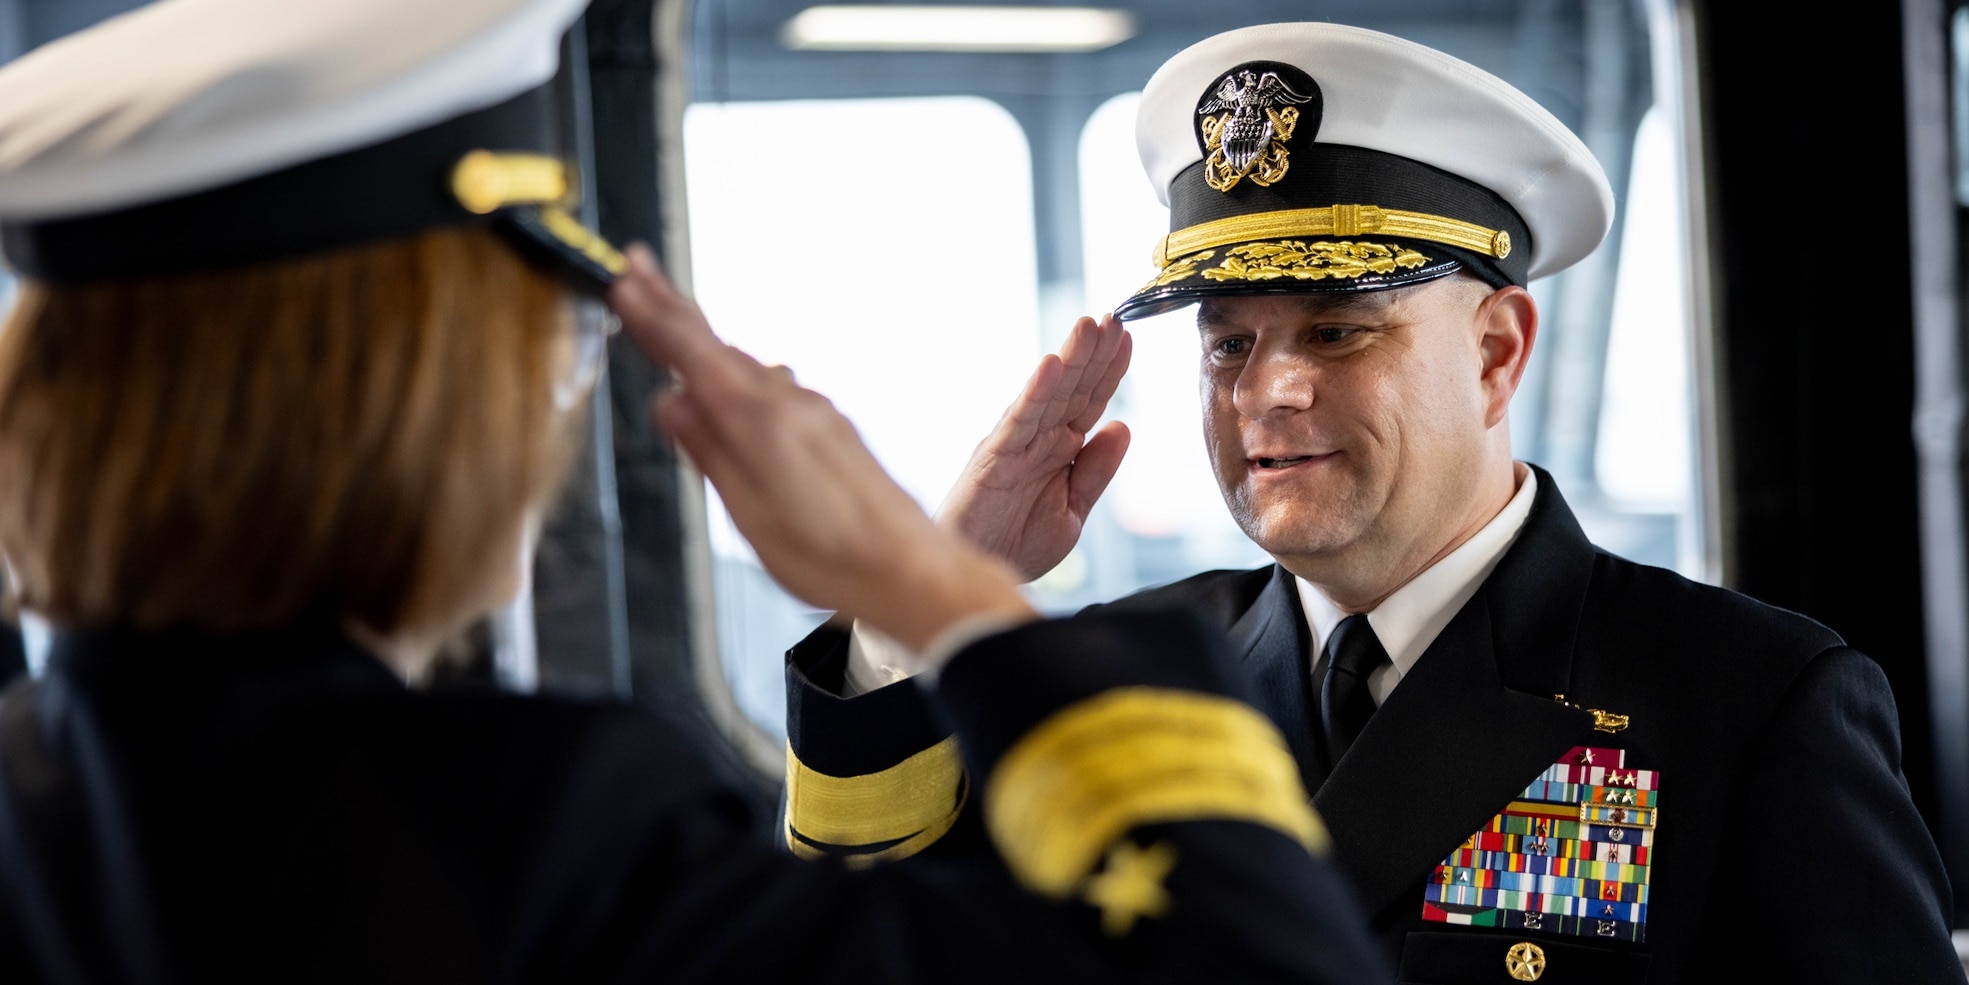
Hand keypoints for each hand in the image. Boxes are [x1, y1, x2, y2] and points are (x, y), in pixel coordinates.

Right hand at [609, 246, 1032, 652]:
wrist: (908, 567)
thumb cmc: (833, 556)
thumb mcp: (748, 513)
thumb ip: (709, 452)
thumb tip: (672, 404)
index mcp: (761, 421)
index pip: (692, 353)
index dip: (652, 316)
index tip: (623, 281)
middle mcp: (790, 403)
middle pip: (717, 346)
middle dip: (673, 306)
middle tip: (638, 268)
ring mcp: (813, 411)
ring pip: (744, 367)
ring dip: (702, 341)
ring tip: (668, 314)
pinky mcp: (828, 427)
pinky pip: (771, 389)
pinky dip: (736, 375)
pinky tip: (729, 386)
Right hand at [937, 314, 1131, 581]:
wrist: (976, 578)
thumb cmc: (1016, 545)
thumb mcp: (1073, 512)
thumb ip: (1096, 471)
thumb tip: (1122, 427)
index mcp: (1060, 449)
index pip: (1091, 401)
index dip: (1110, 370)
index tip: (1128, 338)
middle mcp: (1038, 439)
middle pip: (1073, 388)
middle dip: (1094, 352)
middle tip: (1114, 316)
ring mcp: (1016, 444)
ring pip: (1049, 394)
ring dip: (1070, 358)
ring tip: (1089, 325)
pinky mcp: (994, 457)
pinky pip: (1019, 420)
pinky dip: (1035, 392)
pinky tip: (1051, 365)